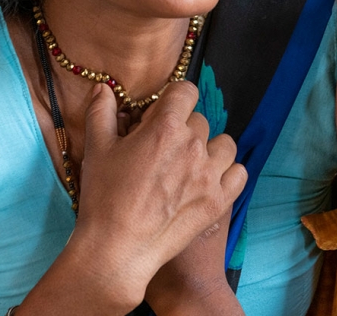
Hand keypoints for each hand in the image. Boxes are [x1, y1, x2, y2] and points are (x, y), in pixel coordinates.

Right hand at [66, 82, 247, 309]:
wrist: (117, 249)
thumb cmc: (104, 197)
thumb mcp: (96, 149)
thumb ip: (101, 111)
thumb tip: (103, 88)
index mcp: (165, 127)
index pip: (185, 91)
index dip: (172, 100)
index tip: (160, 116)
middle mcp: (193, 145)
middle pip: (199, 119)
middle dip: (183, 128)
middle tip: (163, 150)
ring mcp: (210, 174)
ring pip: (224, 144)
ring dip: (209, 149)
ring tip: (189, 164)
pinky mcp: (219, 200)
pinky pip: (239, 173)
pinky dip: (228, 173)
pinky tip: (209, 180)